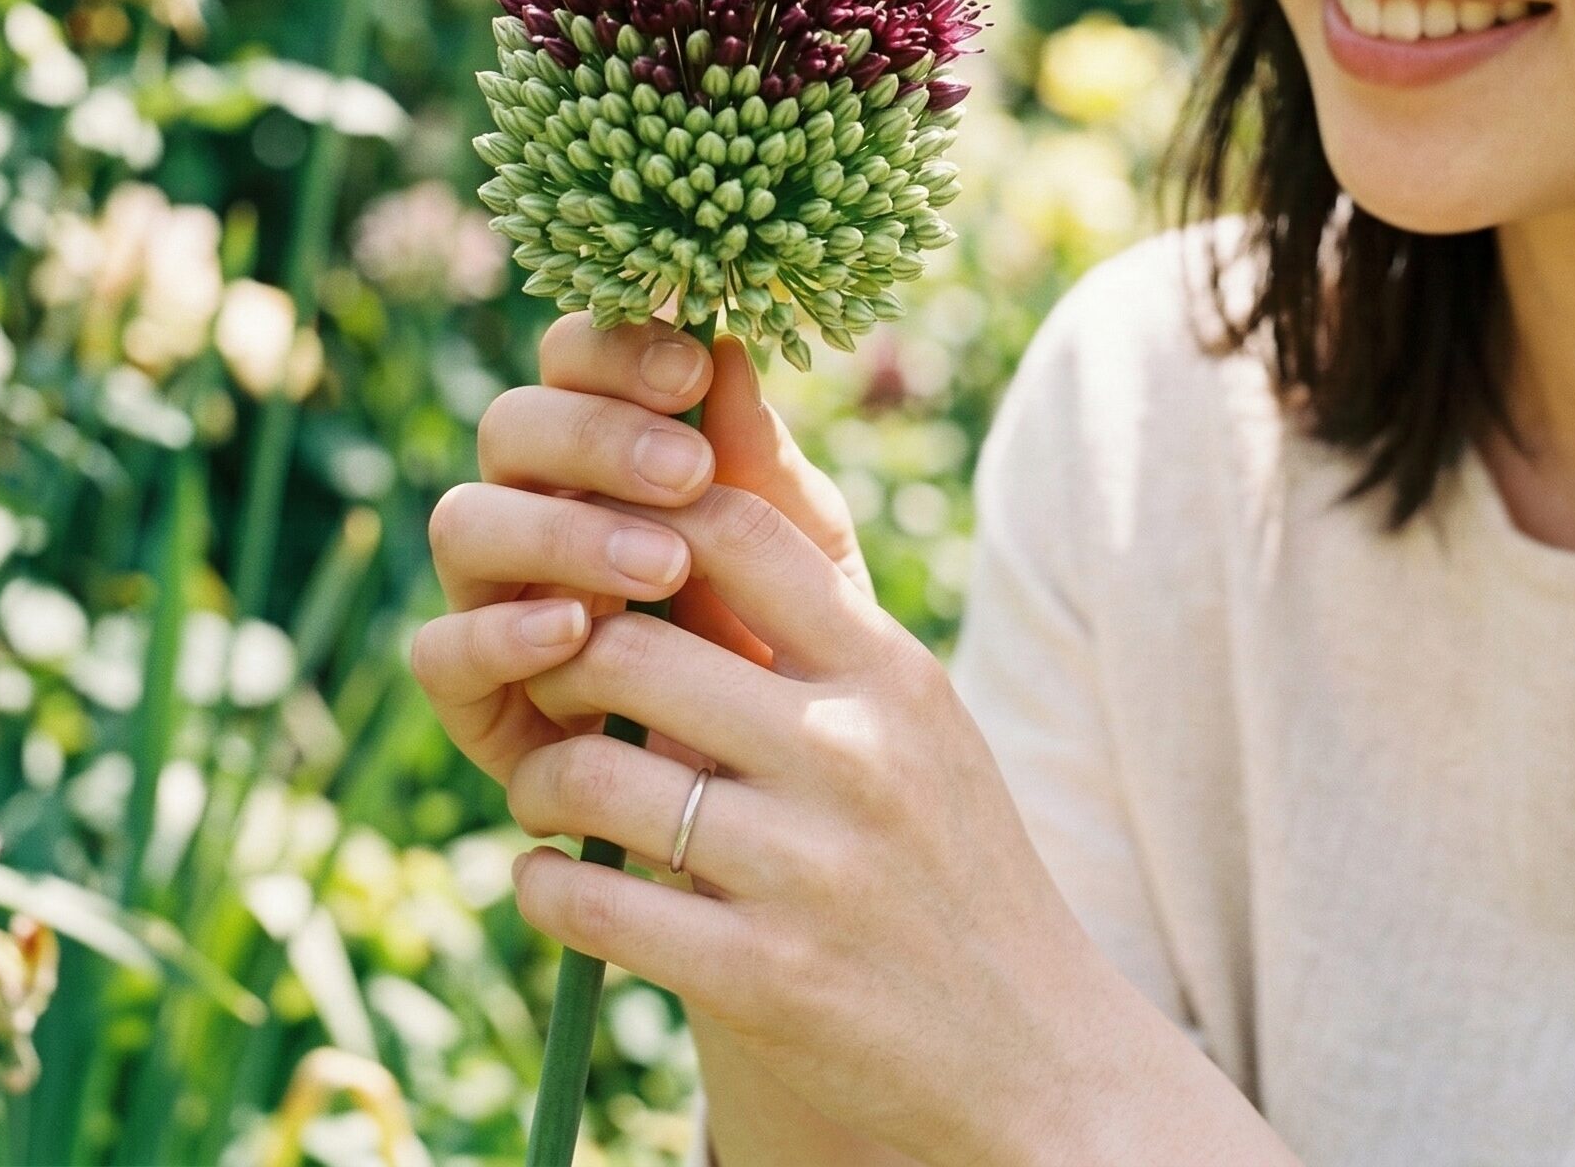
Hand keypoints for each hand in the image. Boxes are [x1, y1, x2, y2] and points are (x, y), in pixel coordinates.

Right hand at [411, 311, 872, 790]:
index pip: (574, 359)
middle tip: (688, 472)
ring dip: (560, 534)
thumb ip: (762, 463)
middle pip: (511, 426)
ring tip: (661, 568)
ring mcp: (494, 596)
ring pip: (463, 523)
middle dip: (597, 437)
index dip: (616, 348)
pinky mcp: (475, 695)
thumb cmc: (792, 638)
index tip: (693, 370)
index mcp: (608, 448)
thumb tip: (730, 349)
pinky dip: (502, 634)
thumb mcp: (803, 553)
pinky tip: (577, 632)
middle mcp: (536, 506)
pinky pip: (440, 649)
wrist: (788, 795)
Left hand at [503, 481, 1109, 1166]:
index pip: (737, 531)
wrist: (1033, 1045)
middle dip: (564, 666)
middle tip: (552, 694)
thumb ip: (824, 638)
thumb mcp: (920, 720)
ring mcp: (805, 868)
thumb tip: (690, 532)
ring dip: (542, 779)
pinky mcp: (759, 978)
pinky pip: (594, 907)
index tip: (604, 570)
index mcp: (891, 673)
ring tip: (546, 791)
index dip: (641, 529)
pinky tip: (550, 878)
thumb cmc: (954, 858)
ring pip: (595, 777)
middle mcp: (850, 752)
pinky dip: (545, 886)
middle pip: (634, 649)